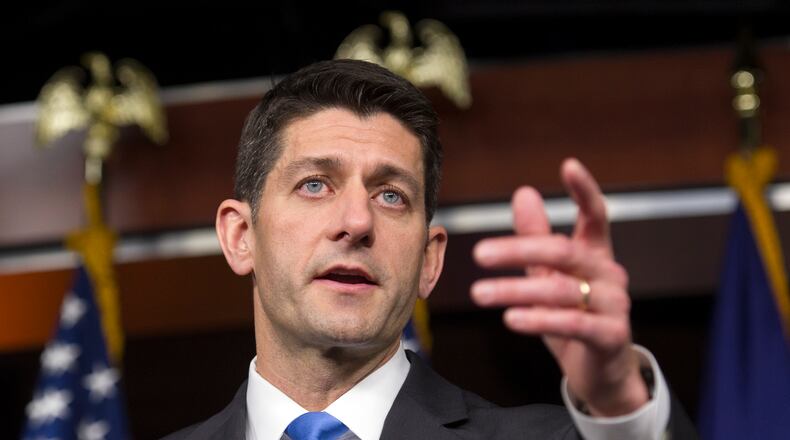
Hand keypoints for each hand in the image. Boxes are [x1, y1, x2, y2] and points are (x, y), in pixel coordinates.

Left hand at [470, 158, 648, 416]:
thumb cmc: (575, 316)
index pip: (596, 216)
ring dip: (515, 291)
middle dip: (519, 250)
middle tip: (479, 254)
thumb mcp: (551, 275)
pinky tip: (510, 319)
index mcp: (596, 255)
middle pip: (564, 251)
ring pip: (561, 290)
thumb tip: (523, 193)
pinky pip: (572, 324)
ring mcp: (614, 306)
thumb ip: (538, 237)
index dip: (585, 191)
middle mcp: (608, 275)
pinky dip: (539, 320)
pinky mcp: (610, 336)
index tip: (569, 165)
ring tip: (479, 294)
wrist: (602, 373)